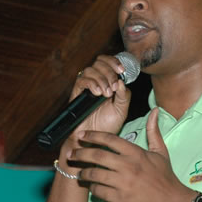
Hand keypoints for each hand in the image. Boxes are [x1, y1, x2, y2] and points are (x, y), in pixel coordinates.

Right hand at [57, 54, 131, 175]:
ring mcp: (86, 87)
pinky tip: (98, 94)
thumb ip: (124, 96)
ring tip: (106, 94)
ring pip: (90, 69)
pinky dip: (91, 84)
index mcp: (108, 82)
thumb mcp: (121, 110)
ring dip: (101, 79)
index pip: (108, 62)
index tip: (122, 70)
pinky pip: (81, 80)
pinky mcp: (77, 94)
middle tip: (113, 86)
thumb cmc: (107, 126)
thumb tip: (121, 81)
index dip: (114, 61)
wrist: (94, 140)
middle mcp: (97, 82)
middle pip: (99, 62)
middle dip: (109, 71)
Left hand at [70, 108, 195, 201]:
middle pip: (97, 155)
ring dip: (83, 173)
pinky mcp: (120, 199)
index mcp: (136, 153)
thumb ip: (153, 131)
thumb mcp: (161, 152)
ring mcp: (123, 183)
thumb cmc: (165, 176)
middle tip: (72, 153)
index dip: (93, 135)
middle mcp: (128, 166)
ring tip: (78, 172)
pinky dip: (93, 188)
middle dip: (81, 153)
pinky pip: (99, 191)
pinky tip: (92, 186)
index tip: (82, 136)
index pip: (110, 139)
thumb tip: (154, 111)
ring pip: (95, 174)